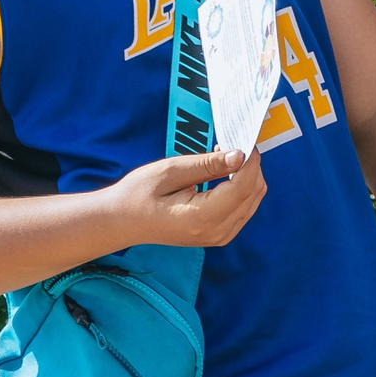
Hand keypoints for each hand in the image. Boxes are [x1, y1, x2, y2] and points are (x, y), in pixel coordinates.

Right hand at [103, 150, 266, 247]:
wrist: (123, 221)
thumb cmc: (139, 194)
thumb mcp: (171, 171)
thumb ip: (207, 164)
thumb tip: (240, 155)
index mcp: (202, 218)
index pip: (243, 187)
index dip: (250, 160)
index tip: (245, 139)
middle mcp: (216, 232)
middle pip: (253, 193)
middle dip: (250, 166)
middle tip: (231, 145)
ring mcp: (219, 237)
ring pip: (252, 200)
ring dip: (246, 176)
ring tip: (223, 158)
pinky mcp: (219, 234)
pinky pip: (243, 208)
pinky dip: (240, 188)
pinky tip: (224, 174)